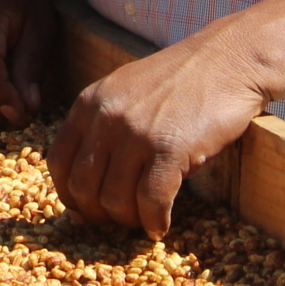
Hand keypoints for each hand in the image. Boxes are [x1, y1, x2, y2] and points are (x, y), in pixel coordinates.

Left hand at [48, 31, 268, 237]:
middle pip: (83, 187)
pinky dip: (155, 222)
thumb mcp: (124, 93)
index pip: (57, 161)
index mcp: (89, 103)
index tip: (84, 210)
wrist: (227, 60)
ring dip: (130, 220)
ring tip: (144, 219)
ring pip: (115, 200)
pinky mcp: (171, 149)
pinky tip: (161, 225)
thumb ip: (101, 129)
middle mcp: (106, 117)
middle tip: (118, 220)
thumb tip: (84, 185)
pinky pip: (151, 202)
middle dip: (97, 214)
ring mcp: (137, 133)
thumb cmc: (178, 81)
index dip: (67, 194)